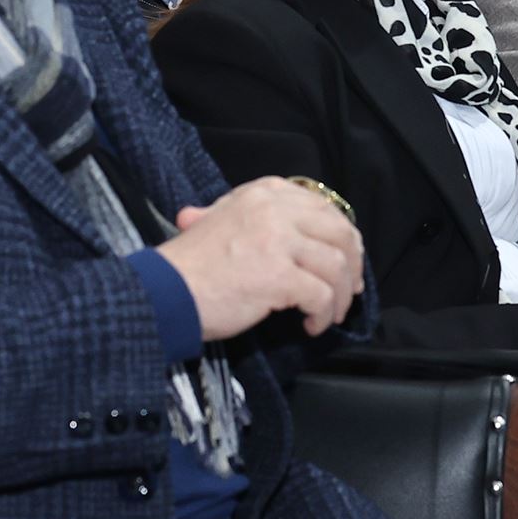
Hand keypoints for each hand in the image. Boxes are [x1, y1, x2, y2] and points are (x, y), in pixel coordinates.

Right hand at [159, 177, 364, 340]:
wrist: (164, 292)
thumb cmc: (192, 263)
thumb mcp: (222, 220)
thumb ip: (254, 216)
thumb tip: (291, 228)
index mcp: (266, 193)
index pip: (324, 208)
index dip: (343, 237)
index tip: (346, 259)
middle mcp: (276, 210)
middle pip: (340, 233)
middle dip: (353, 265)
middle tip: (350, 291)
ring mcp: (279, 241)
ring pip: (336, 266)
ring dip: (340, 297)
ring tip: (329, 314)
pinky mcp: (279, 276)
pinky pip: (321, 296)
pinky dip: (323, 315)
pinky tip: (311, 325)